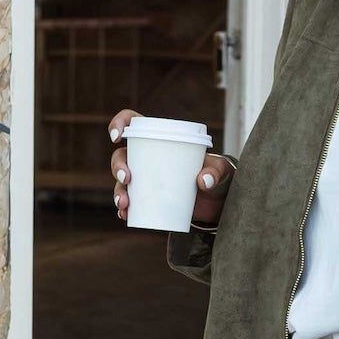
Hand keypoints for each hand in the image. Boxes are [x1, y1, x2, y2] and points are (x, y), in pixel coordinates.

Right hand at [108, 108, 235, 226]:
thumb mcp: (221, 170)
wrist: (217, 202)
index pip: (134, 123)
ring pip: (122, 182)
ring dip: (118, 192)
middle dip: (118, 166)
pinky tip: (125, 215)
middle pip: (122, 156)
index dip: (120, 124)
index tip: (116, 137)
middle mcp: (149, 158)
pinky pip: (130, 204)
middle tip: (127, 179)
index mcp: (161, 139)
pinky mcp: (149, 200)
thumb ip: (216, 171)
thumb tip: (203, 181)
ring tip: (125, 205)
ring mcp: (147, 180)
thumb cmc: (216, 175)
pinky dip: (125, 210)